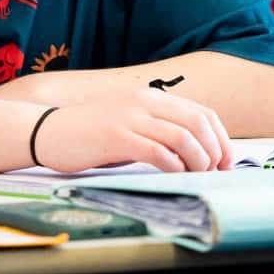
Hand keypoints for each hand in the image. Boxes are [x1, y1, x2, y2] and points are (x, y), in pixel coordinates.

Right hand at [34, 87, 233, 173]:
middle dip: (215, 150)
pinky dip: (173, 165)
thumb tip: (191, 152)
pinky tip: (176, 174)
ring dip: (198, 160)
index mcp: (151, 98)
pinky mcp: (116, 137)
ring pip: (182, 137)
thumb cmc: (89, 132)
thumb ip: (156, 130)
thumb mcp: (129, 123)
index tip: (226, 159)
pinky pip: (157, 151)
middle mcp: (145, 103)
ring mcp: (130, 118)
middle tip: (216, 171)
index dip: (220, 137)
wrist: (47, 129)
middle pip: (198, 124)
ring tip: (199, 175)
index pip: (201, 113)